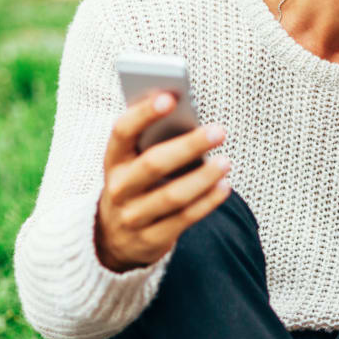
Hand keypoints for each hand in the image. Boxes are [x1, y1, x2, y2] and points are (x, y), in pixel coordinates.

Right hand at [96, 93, 230, 271]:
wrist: (112, 239)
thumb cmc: (137, 184)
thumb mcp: (134, 163)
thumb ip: (154, 141)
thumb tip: (189, 113)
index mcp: (113, 161)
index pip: (122, 132)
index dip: (143, 114)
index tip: (170, 97)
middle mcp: (118, 189)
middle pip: (153, 164)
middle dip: (188, 146)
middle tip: (219, 131)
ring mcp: (132, 217)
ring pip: (171, 196)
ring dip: (203, 177)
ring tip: (226, 161)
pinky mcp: (150, 240)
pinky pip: (183, 219)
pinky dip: (207, 202)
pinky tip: (224, 186)